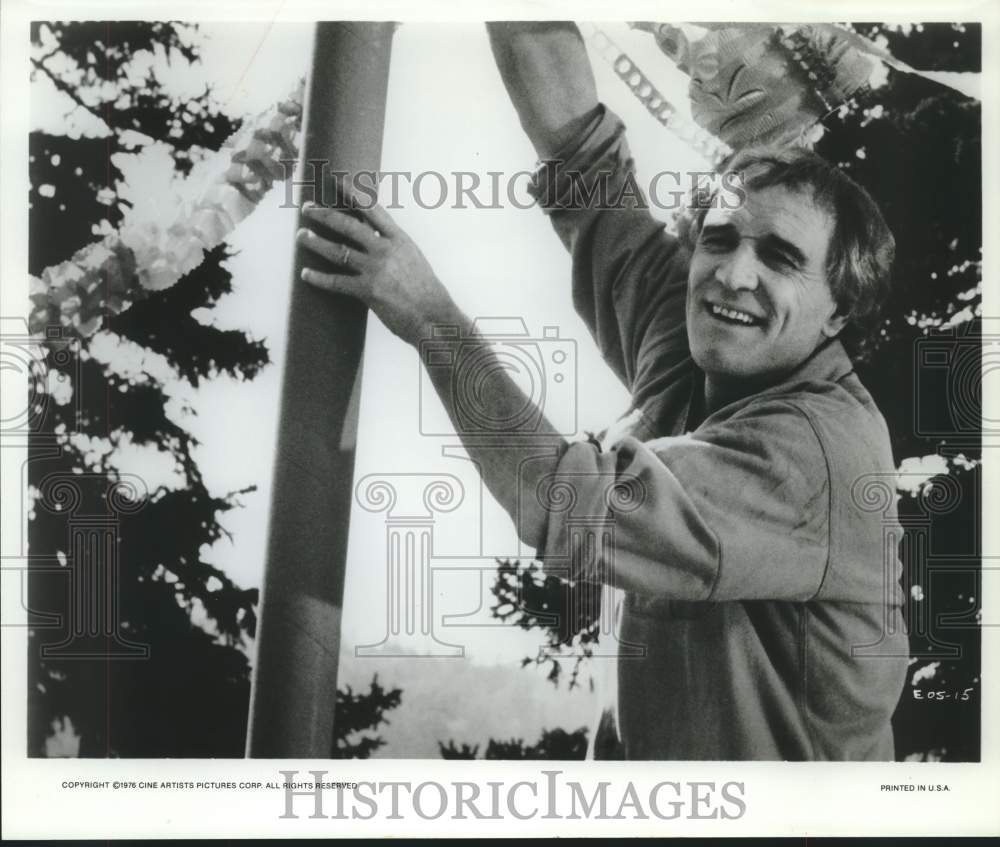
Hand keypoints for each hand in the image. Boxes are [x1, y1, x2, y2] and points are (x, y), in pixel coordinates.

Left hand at [296, 191, 455, 345]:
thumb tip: (377, 239)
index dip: (353, 194)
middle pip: (349, 225)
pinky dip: (319, 278)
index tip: (338, 182)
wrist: (435, 317)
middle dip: (325, 215)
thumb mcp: (414, 261)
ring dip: (316, 242)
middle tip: (307, 209)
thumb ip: (394, 248)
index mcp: (399, 240)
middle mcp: (386, 250)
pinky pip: (337, 282)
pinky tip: (306, 273)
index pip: (373, 210)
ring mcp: (376, 269)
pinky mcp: (368, 291)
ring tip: (301, 235)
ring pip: (338, 251)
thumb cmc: (428, 293)